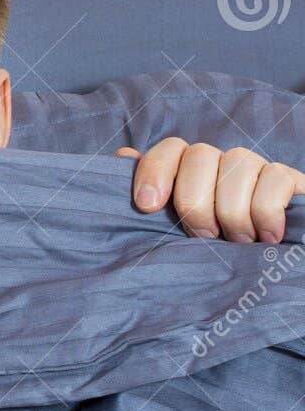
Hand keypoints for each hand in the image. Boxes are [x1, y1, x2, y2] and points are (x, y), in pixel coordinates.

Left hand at [118, 138, 304, 242]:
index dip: (154, 172)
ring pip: (237, 163)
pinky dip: (266, 213)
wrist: (273, 260)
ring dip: (232, 211)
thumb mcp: (176, 229)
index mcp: (188, 170)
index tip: (147, 206)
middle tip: (203, 235)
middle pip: (199, 155)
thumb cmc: (214, 248)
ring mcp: (255, 166)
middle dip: (195, 201)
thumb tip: (123, 156)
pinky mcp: (287, 177)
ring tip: (237, 240)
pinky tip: (267, 235)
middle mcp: (219, 161)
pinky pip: (274, 178)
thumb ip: (151, 197)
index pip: (168, 150)